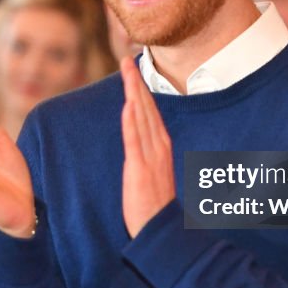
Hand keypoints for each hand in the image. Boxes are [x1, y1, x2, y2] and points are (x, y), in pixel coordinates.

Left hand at [120, 57, 174, 237]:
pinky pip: (135, 141)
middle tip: (127, 59)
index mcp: (161, 145)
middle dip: (136, 82)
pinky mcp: (139, 168)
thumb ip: (147, 151)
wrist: (160, 229)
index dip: (140, 88)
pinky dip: (132, 122)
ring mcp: (150, 156)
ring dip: (133, 92)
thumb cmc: (154, 203)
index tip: (133, 69)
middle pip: (146, 107)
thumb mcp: (153, 171)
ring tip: (126, 71)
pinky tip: (128, 105)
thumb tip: (139, 137)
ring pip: (141, 117)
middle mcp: (158, 146)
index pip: (149, 110)